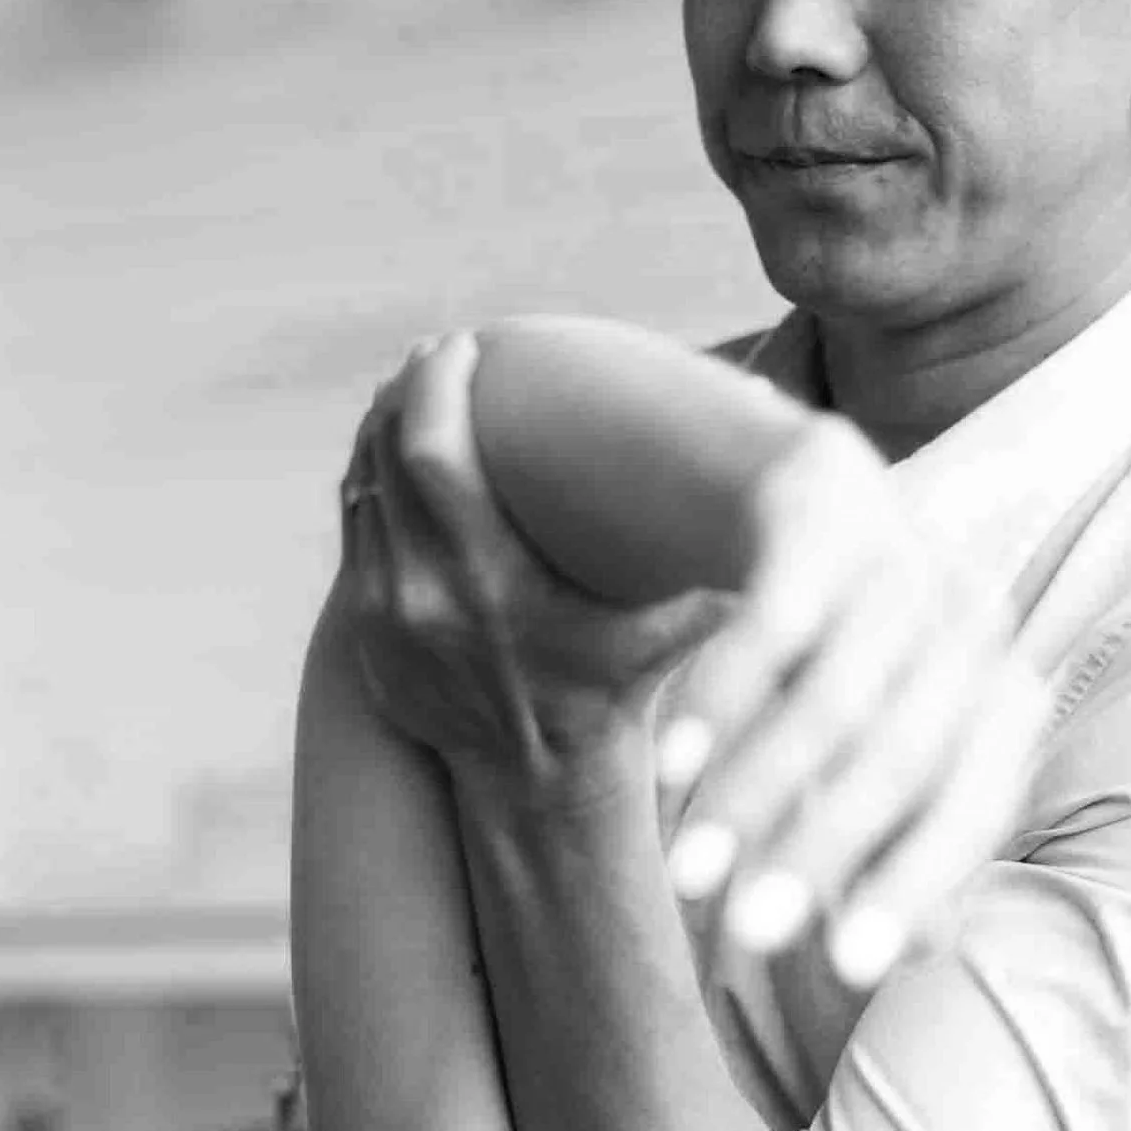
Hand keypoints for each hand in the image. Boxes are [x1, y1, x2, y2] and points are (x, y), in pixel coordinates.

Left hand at [338, 363, 726, 777]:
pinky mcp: (364, 637)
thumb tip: (773, 455)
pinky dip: (372, 487)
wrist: (540, 788)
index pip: (435, 453)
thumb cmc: (615, 695)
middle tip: (436, 352)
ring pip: (362, 492)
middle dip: (404, 393)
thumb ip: (713, 562)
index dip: (437, 386)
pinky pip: (357, 536)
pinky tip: (396, 461)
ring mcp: (384, 619)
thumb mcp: (665, 633)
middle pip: (385, 458)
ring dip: (381, 435)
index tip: (463, 342)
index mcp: (488, 583)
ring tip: (410, 392)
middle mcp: (421, 597)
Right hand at [652, 411, 1053, 990]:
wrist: (802, 499)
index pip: (971, 804)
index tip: (844, 968)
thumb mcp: (886, 748)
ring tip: (688, 871)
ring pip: (833, 696)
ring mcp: (903, 554)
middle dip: (819, 851)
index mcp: (1005, 692)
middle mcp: (972, 620)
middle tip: (743, 934)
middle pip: (903, 756)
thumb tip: (933, 953)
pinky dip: (724, 700)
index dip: (912, 886)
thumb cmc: (856, 657)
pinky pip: (774, 618)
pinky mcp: (826, 503)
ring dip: (755, 792)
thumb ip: (905, 842)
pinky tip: (673, 767)